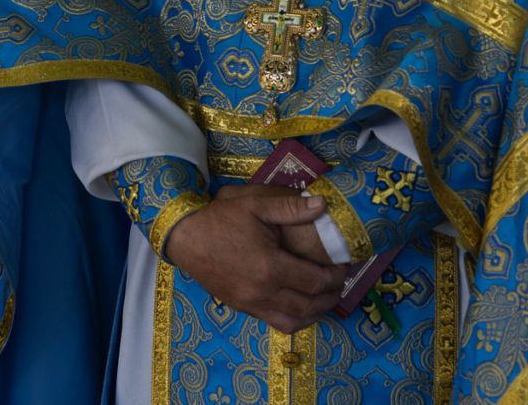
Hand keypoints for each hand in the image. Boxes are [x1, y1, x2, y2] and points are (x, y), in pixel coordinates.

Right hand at [162, 184, 348, 332]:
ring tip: (324, 297)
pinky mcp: (241, 307)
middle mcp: (263, 293)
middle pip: (309, 306)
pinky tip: (299, 304)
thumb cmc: (219, 218)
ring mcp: (250, 304)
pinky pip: (275, 322)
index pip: (315, 281)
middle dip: (331, 296)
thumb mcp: (254, 204)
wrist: (182, 236)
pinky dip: (294, 318)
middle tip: (341, 281)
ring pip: (293, 322)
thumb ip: (290, 207)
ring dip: (315, 313)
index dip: (336, 276)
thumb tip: (323, 205)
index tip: (344, 265)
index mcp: (270, 267)